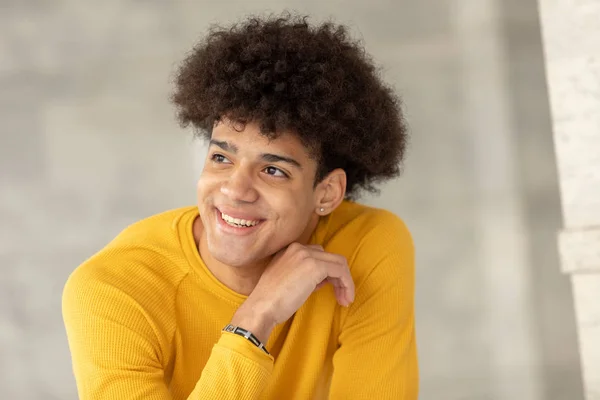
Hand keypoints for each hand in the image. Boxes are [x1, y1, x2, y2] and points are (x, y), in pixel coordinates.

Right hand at [231, 243, 354, 342]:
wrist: (262, 308)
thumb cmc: (272, 301)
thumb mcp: (287, 281)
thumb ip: (304, 275)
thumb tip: (324, 279)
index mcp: (289, 250)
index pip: (317, 255)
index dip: (326, 273)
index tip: (326, 289)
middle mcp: (298, 248)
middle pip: (330, 257)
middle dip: (339, 277)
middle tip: (341, 296)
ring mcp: (307, 255)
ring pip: (338, 263)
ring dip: (345, 282)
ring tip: (345, 300)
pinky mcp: (315, 265)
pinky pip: (340, 271)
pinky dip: (347, 284)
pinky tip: (345, 298)